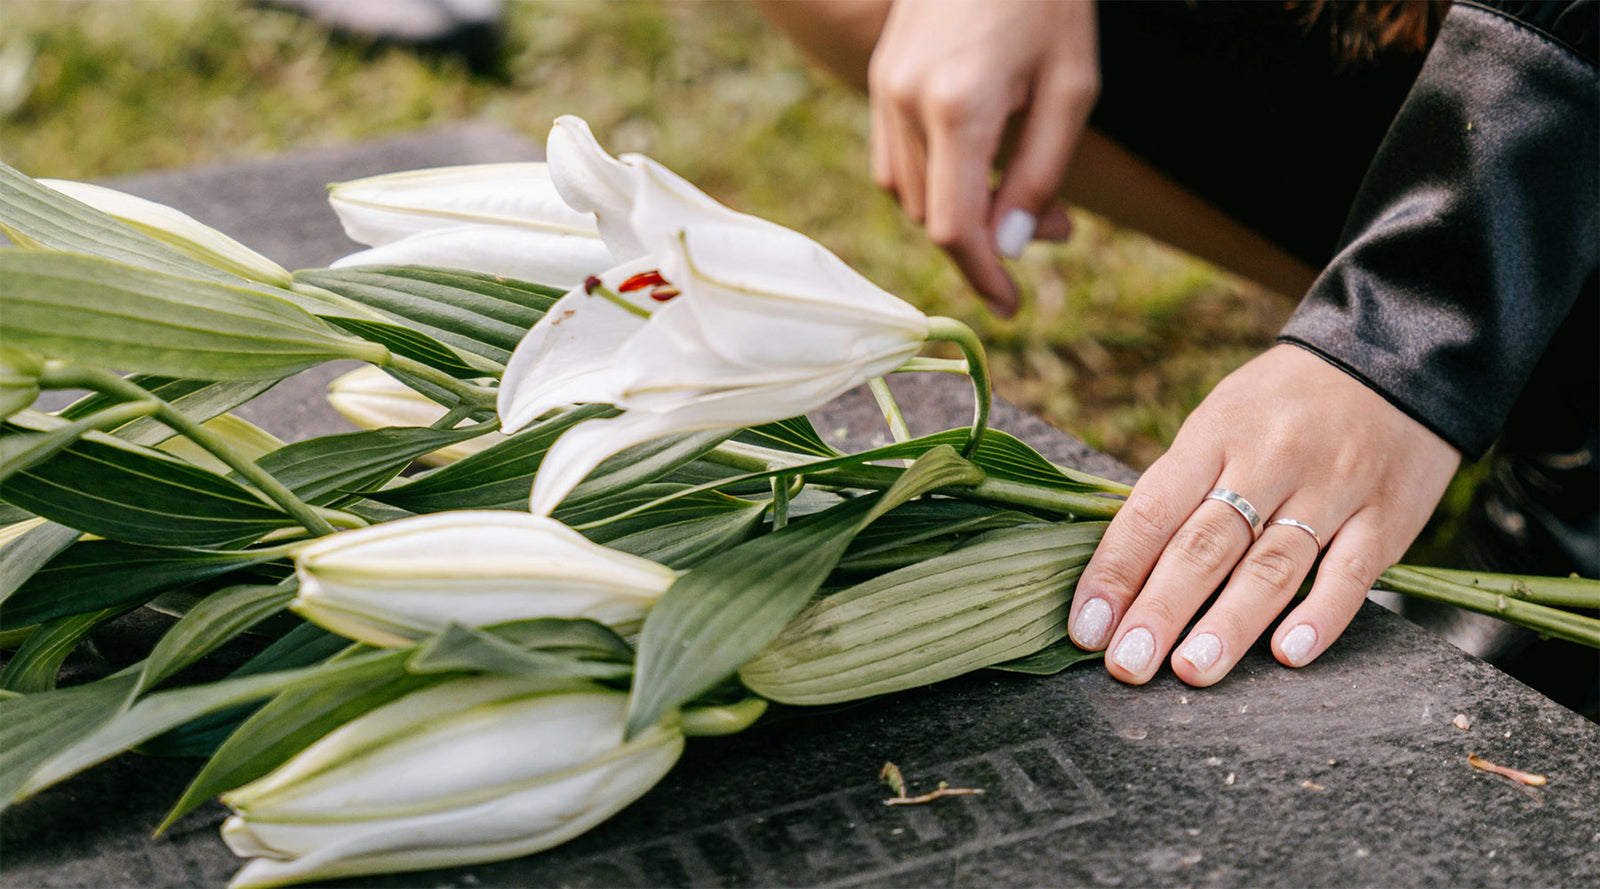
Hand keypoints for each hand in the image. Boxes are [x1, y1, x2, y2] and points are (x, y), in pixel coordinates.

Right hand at [868, 0, 1097, 314]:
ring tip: (1023, 191)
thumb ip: (1042, 172)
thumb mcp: (1072, 86)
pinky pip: (895, 159)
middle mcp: (906, 102)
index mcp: (959, 107)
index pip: (957, 228)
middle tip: (1057, 224)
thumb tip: (1013, 245)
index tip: (1011, 305)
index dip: (983, 278)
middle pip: (933, 216)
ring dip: (961, 211)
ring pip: (909, 193)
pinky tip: (981, 162)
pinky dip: (934, 181)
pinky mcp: (879, 76)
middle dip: (989, 240)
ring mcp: (883, 88)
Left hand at [1069, 344, 1460, 684]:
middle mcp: (1270, 460)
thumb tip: (1121, 574)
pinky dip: (1320, 615)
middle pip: (1206, 544)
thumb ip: (1180, 490)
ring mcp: (1332, 487)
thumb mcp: (1219, 422)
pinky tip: (1288, 654)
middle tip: (1126, 664)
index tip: (1086, 627)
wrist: (1394, 360)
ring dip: (1229, 623)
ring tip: (1191, 670)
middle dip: (1160, 609)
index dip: (1115, 571)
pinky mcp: (1388, 514)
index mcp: (1214, 436)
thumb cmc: (1282, 406)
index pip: (1152, 510)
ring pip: (1273, 564)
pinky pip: (1352, 572)